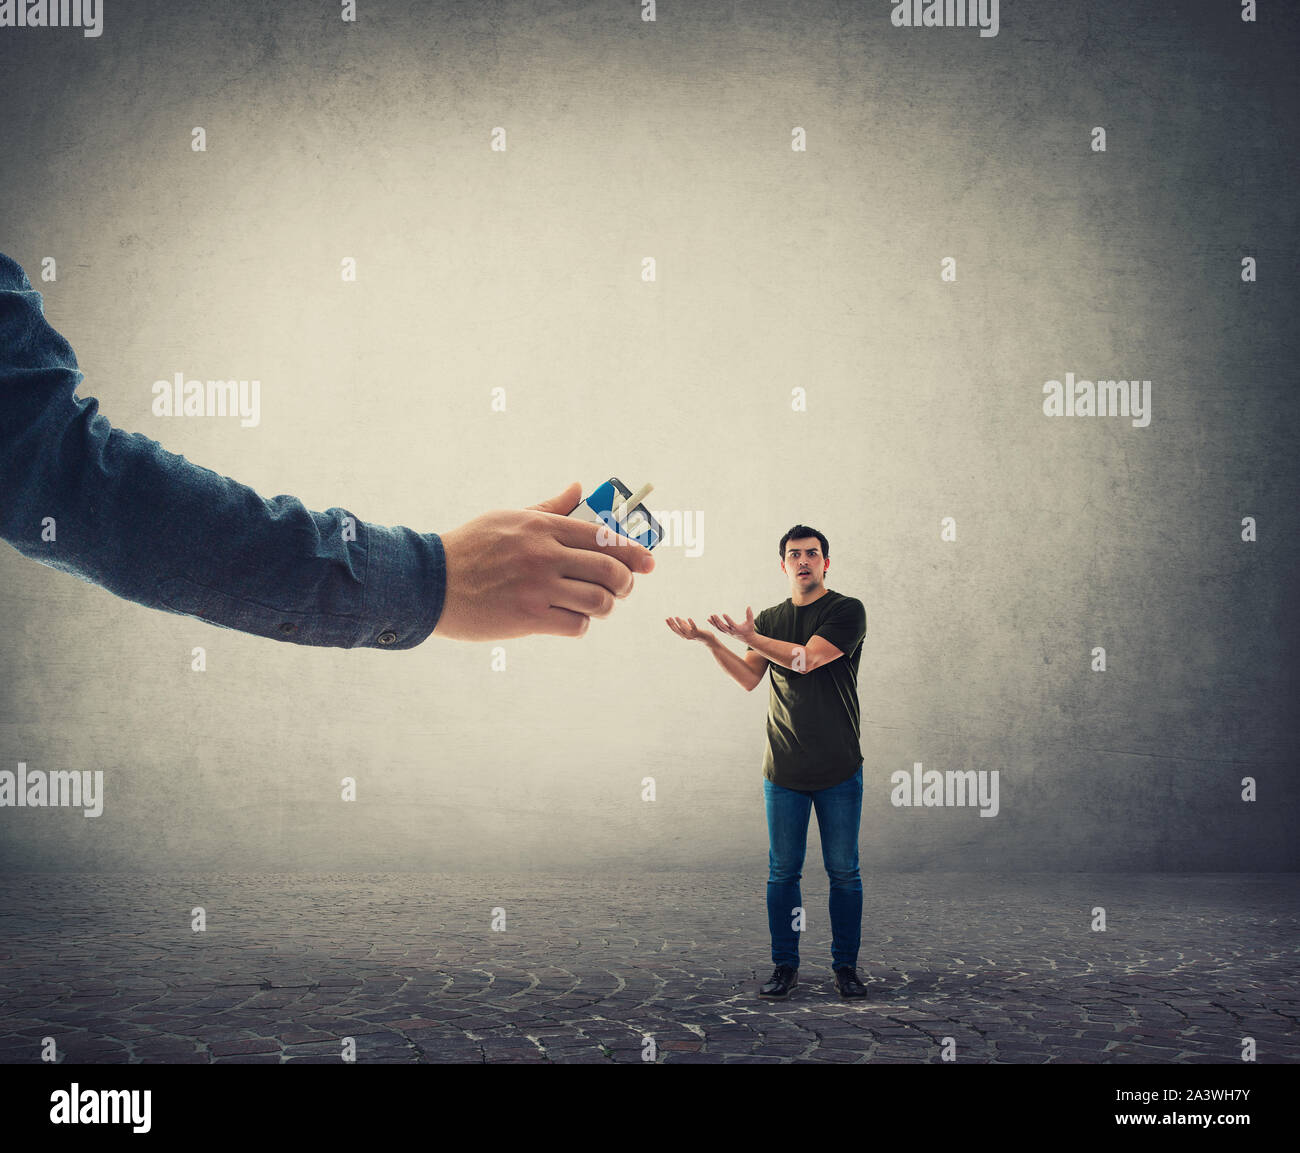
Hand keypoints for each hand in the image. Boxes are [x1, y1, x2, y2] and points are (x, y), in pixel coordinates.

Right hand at [433, 482, 654, 640]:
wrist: (429, 583)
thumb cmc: (469, 547)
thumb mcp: (508, 517)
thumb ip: (548, 508)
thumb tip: (579, 489)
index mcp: (542, 526)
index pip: (603, 536)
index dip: (634, 551)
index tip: (648, 562)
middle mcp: (545, 554)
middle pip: (611, 569)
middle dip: (626, 582)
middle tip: (623, 588)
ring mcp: (538, 587)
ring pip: (600, 600)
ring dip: (606, 606)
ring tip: (597, 606)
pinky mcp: (529, 617)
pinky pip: (577, 624)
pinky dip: (581, 624)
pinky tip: (570, 619)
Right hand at [665, 616, 715, 642]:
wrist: (708, 639)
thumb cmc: (699, 633)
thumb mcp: (690, 629)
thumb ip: (685, 625)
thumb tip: (680, 620)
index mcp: (684, 635)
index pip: (675, 630)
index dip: (670, 625)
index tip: (666, 619)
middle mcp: (686, 636)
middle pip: (678, 630)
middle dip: (673, 624)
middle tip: (669, 617)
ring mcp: (692, 635)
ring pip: (684, 629)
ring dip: (680, 623)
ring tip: (676, 617)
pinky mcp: (698, 633)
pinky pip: (693, 628)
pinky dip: (691, 623)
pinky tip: (688, 618)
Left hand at [708, 606, 755, 643]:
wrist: (747, 638)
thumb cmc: (749, 629)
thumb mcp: (751, 622)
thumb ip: (749, 614)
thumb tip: (748, 606)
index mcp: (737, 629)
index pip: (731, 624)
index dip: (727, 619)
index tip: (723, 614)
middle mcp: (731, 631)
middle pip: (723, 627)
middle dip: (717, 621)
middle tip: (713, 614)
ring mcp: (727, 632)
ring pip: (719, 628)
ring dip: (714, 622)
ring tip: (710, 616)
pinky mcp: (725, 632)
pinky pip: (718, 628)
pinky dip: (713, 624)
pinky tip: (708, 619)